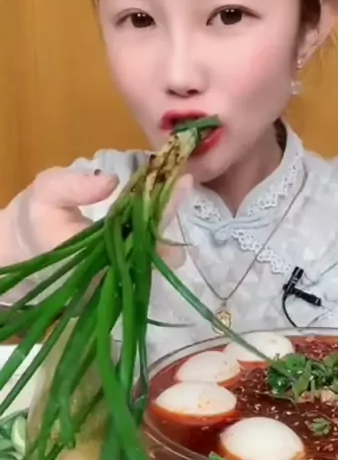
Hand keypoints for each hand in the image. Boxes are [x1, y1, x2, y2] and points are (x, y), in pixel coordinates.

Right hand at [0, 166, 191, 267]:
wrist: (30, 243)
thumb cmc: (38, 216)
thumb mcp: (47, 192)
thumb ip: (74, 187)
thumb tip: (110, 182)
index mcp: (89, 257)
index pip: (134, 236)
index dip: (160, 211)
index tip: (181, 185)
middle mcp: (109, 275)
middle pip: (152, 250)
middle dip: (170, 217)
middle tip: (185, 182)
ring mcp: (119, 278)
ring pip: (155, 255)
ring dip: (168, 221)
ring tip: (181, 187)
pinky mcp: (123, 273)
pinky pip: (148, 252)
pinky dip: (159, 226)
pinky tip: (168, 200)